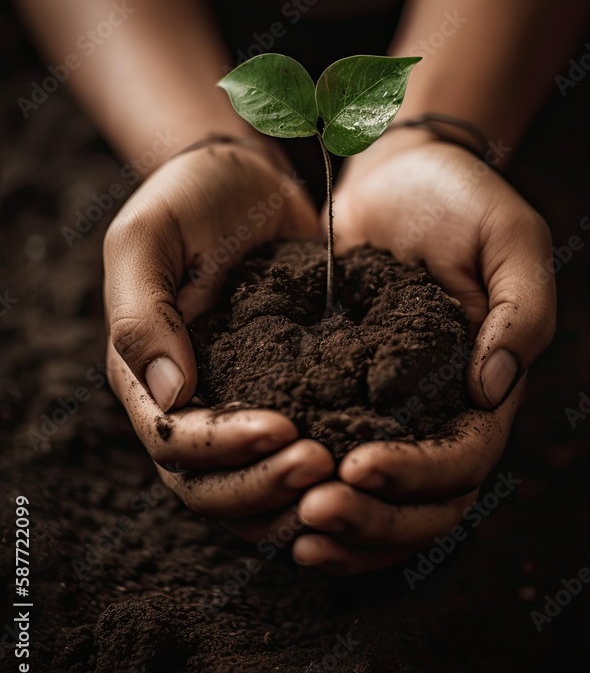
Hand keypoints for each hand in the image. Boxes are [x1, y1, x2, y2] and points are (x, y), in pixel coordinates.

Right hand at [104, 140, 334, 535]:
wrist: (247, 176)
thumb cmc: (189, 198)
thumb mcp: (147, 237)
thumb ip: (142, 312)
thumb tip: (168, 395)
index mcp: (146, 376)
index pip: (174, 442)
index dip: (223, 448)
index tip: (281, 429)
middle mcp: (190, 405)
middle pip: (212, 487)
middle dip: (264, 485)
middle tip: (323, 463)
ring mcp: (239, 405)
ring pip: (253, 489)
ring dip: (293, 495)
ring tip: (346, 473)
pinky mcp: (287, 395)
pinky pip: (295, 455)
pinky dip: (325, 473)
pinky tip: (364, 464)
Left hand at [292, 129, 555, 572]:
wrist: (398, 172)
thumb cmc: (462, 198)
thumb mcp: (511, 237)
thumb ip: (520, 309)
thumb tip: (491, 390)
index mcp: (487, 384)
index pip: (465, 460)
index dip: (418, 475)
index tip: (359, 464)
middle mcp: (441, 411)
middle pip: (424, 504)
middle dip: (372, 519)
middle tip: (313, 512)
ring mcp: (392, 412)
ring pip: (381, 503)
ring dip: (342, 528)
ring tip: (290, 526)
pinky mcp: (343, 397)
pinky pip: (336, 468)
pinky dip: (313, 497)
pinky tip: (275, 506)